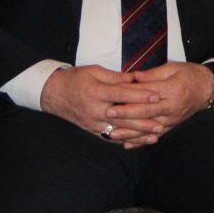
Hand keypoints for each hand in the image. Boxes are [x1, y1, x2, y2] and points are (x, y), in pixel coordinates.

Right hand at [40, 64, 164, 145]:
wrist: (52, 93)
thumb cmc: (74, 79)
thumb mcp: (94, 71)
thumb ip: (115, 76)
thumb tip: (135, 78)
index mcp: (96, 92)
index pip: (122, 94)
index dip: (140, 95)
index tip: (156, 96)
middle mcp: (95, 110)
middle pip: (123, 117)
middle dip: (143, 122)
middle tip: (160, 125)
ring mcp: (92, 122)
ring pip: (119, 130)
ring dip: (137, 135)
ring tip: (154, 136)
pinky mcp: (91, 129)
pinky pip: (110, 137)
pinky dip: (124, 140)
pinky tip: (137, 141)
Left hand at [107, 62, 213, 142]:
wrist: (208, 88)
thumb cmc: (190, 75)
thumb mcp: (172, 68)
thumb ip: (152, 74)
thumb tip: (132, 77)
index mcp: (172, 89)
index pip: (147, 92)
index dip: (129, 94)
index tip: (113, 94)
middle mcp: (172, 106)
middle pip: (146, 112)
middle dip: (126, 113)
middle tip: (109, 113)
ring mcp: (173, 118)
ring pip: (148, 128)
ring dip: (130, 132)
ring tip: (112, 134)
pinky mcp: (172, 126)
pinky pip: (155, 136)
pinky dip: (141, 141)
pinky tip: (127, 145)